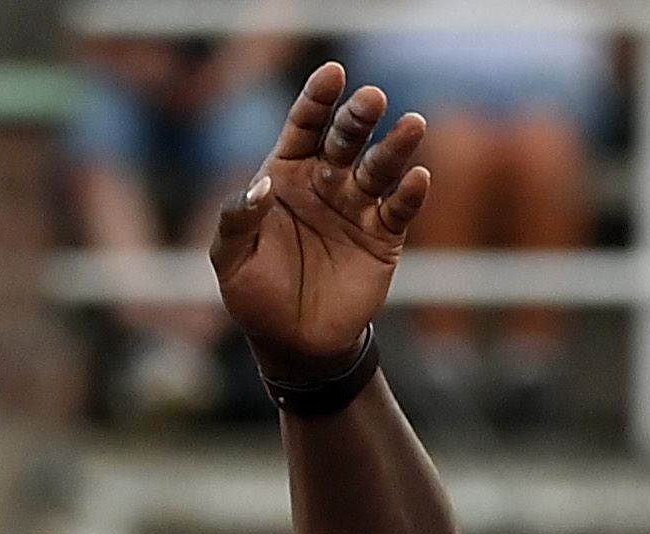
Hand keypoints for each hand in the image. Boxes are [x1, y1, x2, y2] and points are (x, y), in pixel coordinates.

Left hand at [211, 61, 430, 372]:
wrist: (292, 343)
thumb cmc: (255, 295)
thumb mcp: (231, 259)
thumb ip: (237, 219)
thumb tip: (260, 187)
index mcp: (286, 172)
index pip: (304, 125)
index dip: (317, 98)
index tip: (331, 74)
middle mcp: (326, 180)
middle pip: (345, 138)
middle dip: (358, 117)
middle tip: (372, 99)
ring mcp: (357, 207)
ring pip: (379, 167)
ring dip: (395, 146)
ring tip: (412, 125)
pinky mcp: (383, 238)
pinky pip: (399, 210)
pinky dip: (409, 194)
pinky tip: (418, 178)